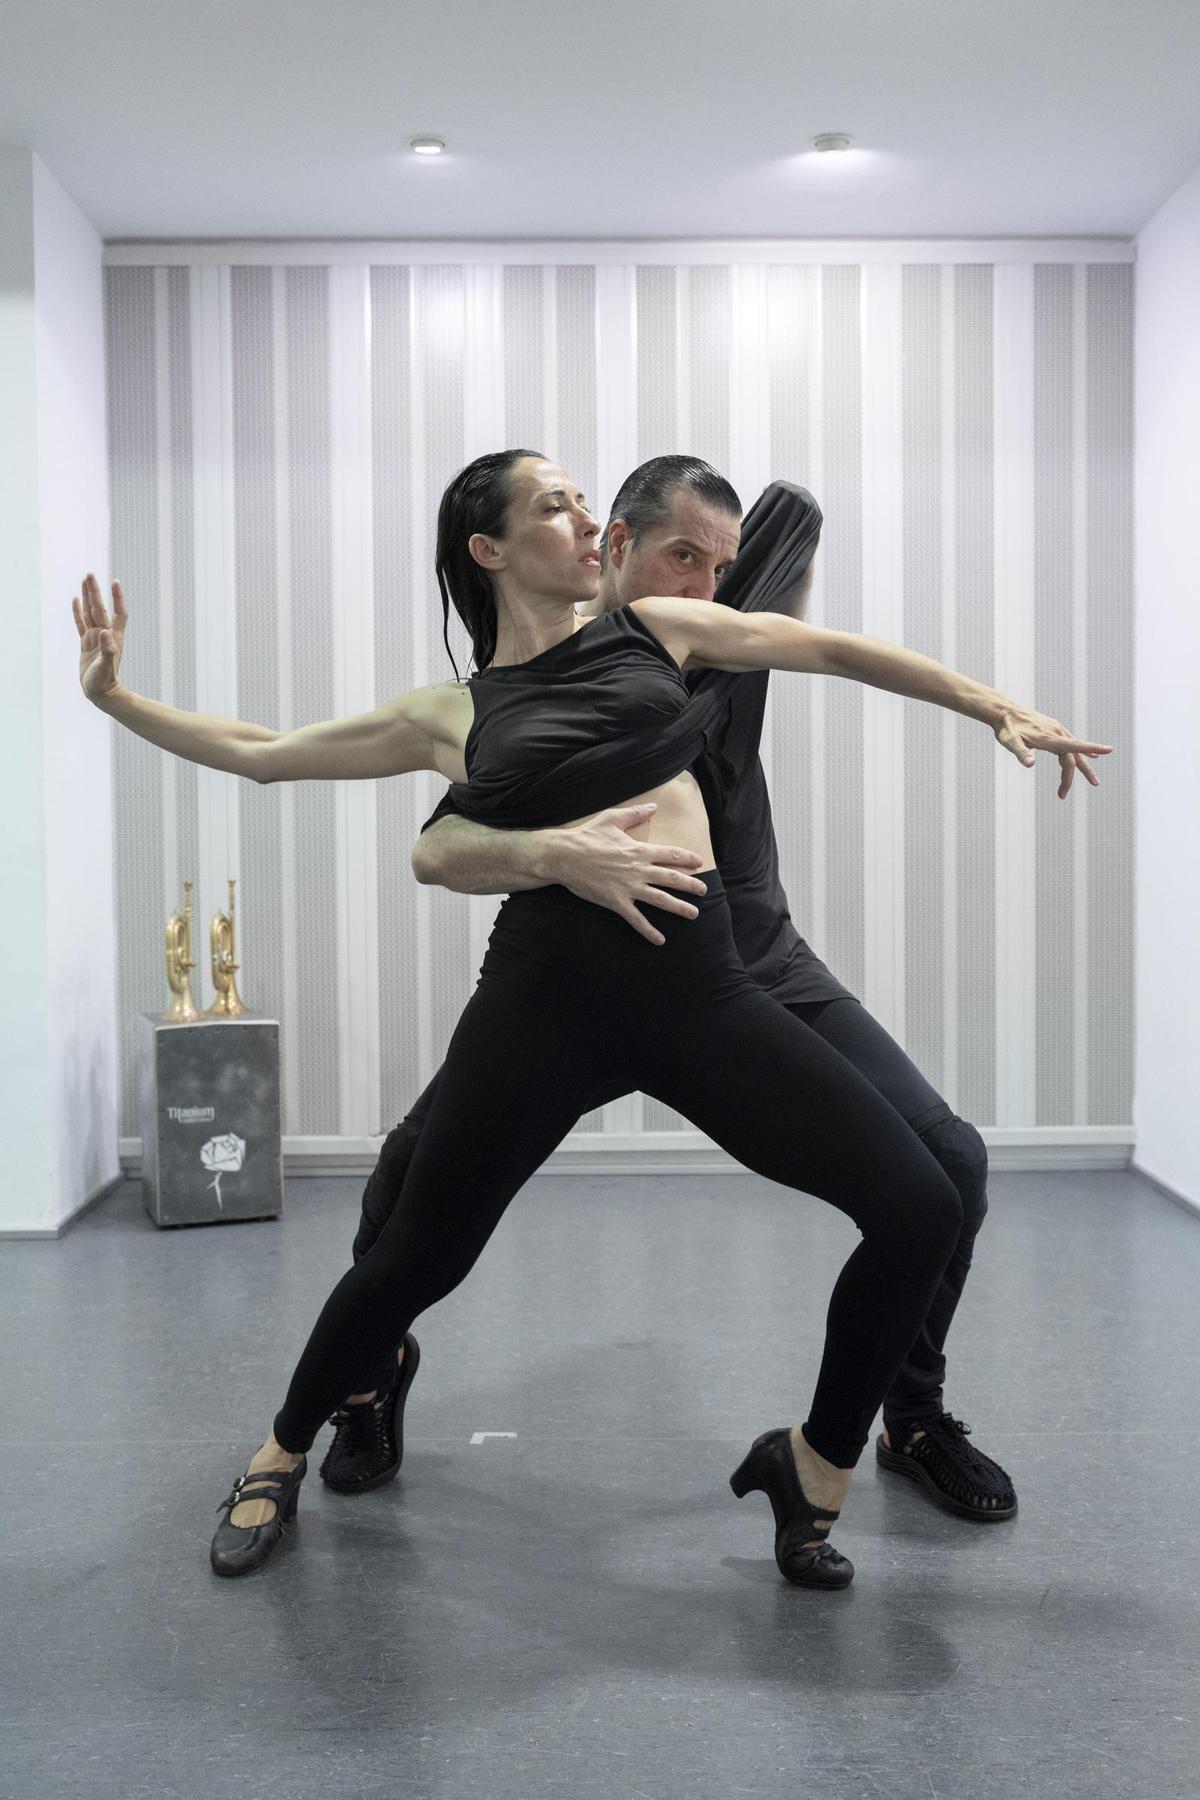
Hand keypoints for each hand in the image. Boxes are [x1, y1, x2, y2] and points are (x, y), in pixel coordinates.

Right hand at [72, 572, 127, 703]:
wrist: (101, 694)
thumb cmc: (104, 682)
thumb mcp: (105, 667)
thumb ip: (107, 650)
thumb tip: (105, 632)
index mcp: (113, 637)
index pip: (118, 613)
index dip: (117, 598)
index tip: (114, 582)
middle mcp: (105, 634)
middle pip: (99, 608)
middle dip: (95, 591)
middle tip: (89, 574)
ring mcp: (95, 638)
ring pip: (89, 613)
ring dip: (87, 597)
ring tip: (84, 580)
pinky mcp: (85, 644)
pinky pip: (80, 624)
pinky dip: (77, 612)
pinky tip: (75, 600)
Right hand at [548, 803, 708, 944]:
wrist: (564, 856)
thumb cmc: (586, 836)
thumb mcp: (612, 818)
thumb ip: (635, 814)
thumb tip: (653, 806)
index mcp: (639, 850)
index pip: (671, 854)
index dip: (688, 858)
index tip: (699, 862)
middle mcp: (638, 870)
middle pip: (672, 878)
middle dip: (691, 885)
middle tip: (704, 891)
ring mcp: (628, 888)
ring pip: (661, 900)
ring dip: (679, 908)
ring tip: (694, 914)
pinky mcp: (616, 902)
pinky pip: (636, 919)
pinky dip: (649, 931)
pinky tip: (660, 940)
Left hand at [993, 705, 1112, 798]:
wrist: (1004, 711)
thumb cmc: (1006, 727)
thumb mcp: (1010, 742)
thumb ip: (1021, 753)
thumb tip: (1031, 764)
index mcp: (1049, 738)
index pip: (1074, 746)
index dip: (1092, 748)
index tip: (1109, 750)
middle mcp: (1056, 733)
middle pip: (1072, 757)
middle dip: (1074, 776)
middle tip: (1063, 794)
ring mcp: (1056, 730)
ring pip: (1073, 751)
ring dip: (1081, 767)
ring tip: (1092, 780)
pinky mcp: (1053, 729)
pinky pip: (1070, 743)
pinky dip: (1080, 753)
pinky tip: (1090, 757)